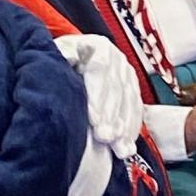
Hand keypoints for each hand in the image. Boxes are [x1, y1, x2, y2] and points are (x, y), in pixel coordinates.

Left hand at [53, 34, 141, 158]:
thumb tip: (67, 59)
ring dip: (124, 127)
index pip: (100, 69)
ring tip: (118, 148)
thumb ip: (62, 56)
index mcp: (98, 46)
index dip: (98, 96)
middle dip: (111, 116)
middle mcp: (117, 60)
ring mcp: (128, 75)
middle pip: (117, 89)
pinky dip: (132, 130)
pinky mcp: (133, 90)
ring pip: (129, 102)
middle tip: (105, 138)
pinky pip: (136, 110)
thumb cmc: (63, 58)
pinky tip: (127, 146)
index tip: (93, 119)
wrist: (76, 58)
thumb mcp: (59, 52)